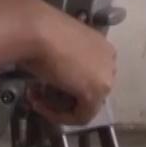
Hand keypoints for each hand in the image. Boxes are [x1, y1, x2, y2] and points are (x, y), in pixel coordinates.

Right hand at [0, 0, 116, 125]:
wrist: (38, 30)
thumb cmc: (43, 32)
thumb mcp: (58, 46)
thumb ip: (66, 63)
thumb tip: (57, 79)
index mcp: (103, 47)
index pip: (89, 75)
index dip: (65, 84)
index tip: (44, 83)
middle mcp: (110, 61)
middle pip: (88, 90)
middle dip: (62, 96)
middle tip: (38, 91)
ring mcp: (106, 78)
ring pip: (85, 105)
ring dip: (57, 106)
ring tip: (35, 96)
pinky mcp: (94, 93)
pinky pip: (80, 116)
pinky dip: (59, 116)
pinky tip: (39, 104)